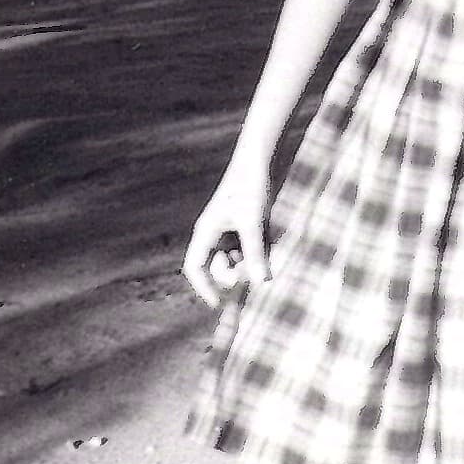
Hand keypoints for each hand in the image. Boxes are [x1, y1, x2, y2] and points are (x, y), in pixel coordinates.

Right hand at [182, 160, 270, 306]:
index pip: (194, 267)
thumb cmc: (250, 186)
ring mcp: (228, 229)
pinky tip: (268, 242)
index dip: (203, 287)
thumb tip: (260, 282)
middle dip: (232, 273)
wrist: (260, 160)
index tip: (218, 304)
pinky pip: (246, 249)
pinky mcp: (243, 225)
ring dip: (246, 262)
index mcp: (206, 231)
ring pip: (234, 259)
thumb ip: (255, 253)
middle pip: (216, 267)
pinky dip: (255, 252)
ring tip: (263, 250)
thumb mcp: (252, 222)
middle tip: (253, 270)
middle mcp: (213, 232)